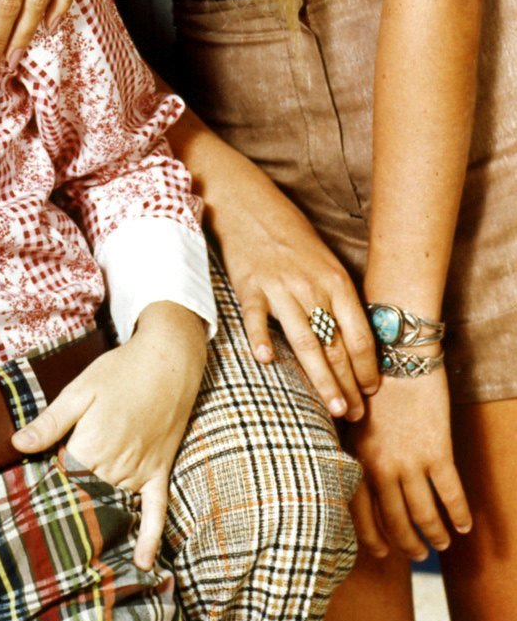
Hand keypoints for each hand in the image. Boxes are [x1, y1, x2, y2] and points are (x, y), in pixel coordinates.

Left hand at [11, 303, 206, 568]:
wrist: (168, 362)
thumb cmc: (119, 371)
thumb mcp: (78, 390)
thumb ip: (49, 422)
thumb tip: (17, 445)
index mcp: (90, 445)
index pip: (62, 479)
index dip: (46, 488)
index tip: (28, 505)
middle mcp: (116, 465)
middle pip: (86, 495)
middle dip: (70, 507)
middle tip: (47, 533)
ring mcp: (141, 471)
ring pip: (114, 505)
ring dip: (99, 523)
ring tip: (77, 552)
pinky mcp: (160, 472)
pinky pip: (157, 511)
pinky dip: (150, 537)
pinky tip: (143, 563)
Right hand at [202, 160, 376, 417]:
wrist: (250, 205)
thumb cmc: (292, 238)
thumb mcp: (326, 264)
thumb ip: (338, 300)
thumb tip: (354, 344)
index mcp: (337, 281)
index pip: (360, 335)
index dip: (367, 368)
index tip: (371, 393)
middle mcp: (312, 286)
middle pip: (336, 346)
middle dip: (349, 385)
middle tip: (355, 415)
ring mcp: (280, 287)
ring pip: (305, 342)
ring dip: (322, 379)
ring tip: (333, 409)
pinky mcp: (249, 286)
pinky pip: (257, 318)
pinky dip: (261, 339)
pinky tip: (266, 360)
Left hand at [348, 369, 470, 560]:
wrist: (396, 350)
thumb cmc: (369, 379)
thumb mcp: (351, 416)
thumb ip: (355, 449)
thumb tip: (354, 480)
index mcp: (355, 455)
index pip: (359, 510)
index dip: (372, 536)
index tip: (381, 553)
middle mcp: (379, 464)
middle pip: (395, 519)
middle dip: (407, 542)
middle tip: (417, 555)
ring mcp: (409, 460)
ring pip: (425, 513)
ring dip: (435, 533)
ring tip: (443, 542)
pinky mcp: (437, 451)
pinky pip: (451, 494)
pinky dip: (459, 513)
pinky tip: (465, 525)